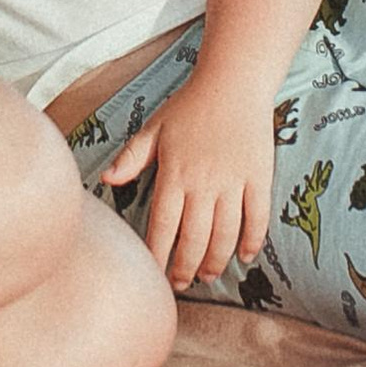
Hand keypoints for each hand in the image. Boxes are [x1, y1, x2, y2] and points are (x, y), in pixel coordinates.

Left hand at [96, 68, 272, 291]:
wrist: (233, 82)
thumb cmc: (189, 105)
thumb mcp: (153, 129)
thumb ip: (131, 158)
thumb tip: (106, 179)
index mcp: (174, 174)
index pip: (162, 225)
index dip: (158, 254)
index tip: (154, 273)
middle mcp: (203, 183)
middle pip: (194, 238)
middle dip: (186, 268)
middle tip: (180, 284)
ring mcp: (234, 182)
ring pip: (225, 235)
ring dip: (216, 261)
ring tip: (207, 276)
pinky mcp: (259, 178)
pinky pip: (257, 218)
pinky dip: (252, 240)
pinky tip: (245, 256)